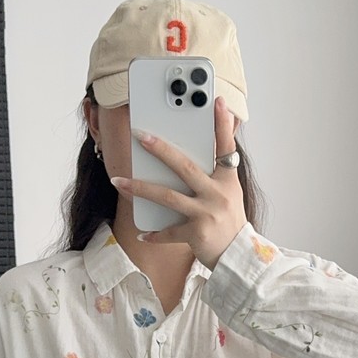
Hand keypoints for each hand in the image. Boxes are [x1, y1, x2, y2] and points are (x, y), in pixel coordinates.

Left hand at [110, 96, 246, 269]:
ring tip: (120, 182)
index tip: (216, 101)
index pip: (226, 146)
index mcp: (228, 180)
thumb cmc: (230, 221)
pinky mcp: (197, 234)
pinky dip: (156, 233)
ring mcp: (207, 214)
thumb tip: (196, 152)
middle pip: (185, 167)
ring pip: (168, 197)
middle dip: (161, 150)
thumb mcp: (230, 193)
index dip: (222, 124)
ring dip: (141, 189)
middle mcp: (218, 194)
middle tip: (140, 136)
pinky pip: (169, 231)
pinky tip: (143, 233)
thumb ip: (216, 172)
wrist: (238, 256)